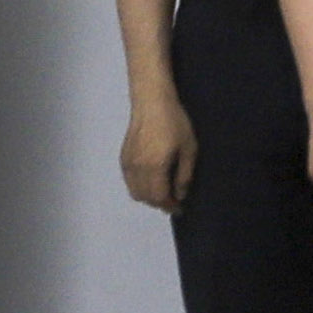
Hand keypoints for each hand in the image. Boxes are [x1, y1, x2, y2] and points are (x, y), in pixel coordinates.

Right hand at [120, 90, 195, 214]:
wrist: (152, 104)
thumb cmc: (176, 124)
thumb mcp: (189, 149)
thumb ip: (184, 175)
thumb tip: (181, 195)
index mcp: (154, 168)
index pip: (159, 197)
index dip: (170, 206)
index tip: (180, 209)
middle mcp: (137, 169)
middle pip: (145, 197)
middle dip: (159, 203)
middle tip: (175, 202)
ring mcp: (127, 164)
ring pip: (134, 191)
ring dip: (148, 197)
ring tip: (165, 193)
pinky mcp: (123, 157)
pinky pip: (129, 181)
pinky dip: (140, 187)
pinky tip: (152, 181)